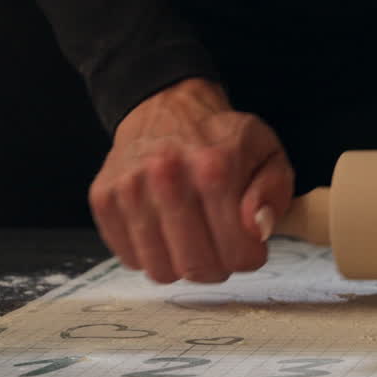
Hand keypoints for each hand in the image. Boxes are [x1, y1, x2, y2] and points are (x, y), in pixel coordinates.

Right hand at [89, 78, 293, 282]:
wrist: (167, 106)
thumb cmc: (223, 138)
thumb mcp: (268, 153)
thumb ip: (273, 193)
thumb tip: (257, 231)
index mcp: (216, 169)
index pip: (237, 253)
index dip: (249, 258)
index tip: (249, 246)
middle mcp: (167, 178)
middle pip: (197, 267)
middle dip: (218, 267)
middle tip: (222, 247)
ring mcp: (129, 190)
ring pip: (161, 270)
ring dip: (183, 264)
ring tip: (194, 239)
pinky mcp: (103, 199)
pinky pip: (130, 259)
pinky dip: (152, 254)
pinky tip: (165, 230)